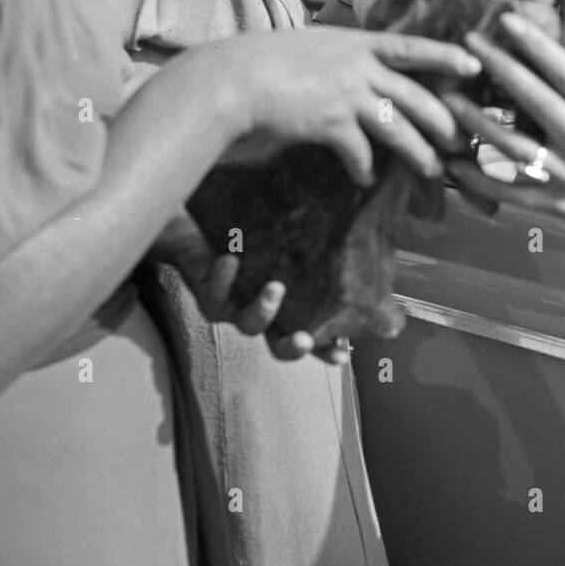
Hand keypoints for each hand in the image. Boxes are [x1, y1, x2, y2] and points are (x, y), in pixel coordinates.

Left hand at [149, 213, 347, 361]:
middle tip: (305, 338)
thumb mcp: (287, 233)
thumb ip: (320, 233)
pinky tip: (232, 259)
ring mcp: (234, 306)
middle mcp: (261, 313)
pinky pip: (214, 293)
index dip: (326, 349)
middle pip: (277, 346)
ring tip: (276, 288)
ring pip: (247, 325)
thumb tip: (367, 212)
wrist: (197, 228)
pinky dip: (224, 278)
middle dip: (292, 346)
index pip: (310, 333)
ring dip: (263, 310)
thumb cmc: (251, 231)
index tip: (342, 353)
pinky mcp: (208, 292)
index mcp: (285, 306)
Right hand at [227, 26, 480, 187]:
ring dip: (417, 153)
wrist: (234, 78)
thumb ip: (340, 57)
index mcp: (356, 42)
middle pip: (416, 95)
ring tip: (431, 170)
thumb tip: (358, 71)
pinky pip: (359, 152)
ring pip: (397, 128)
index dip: (445, 55)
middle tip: (460, 138)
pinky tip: (365, 179)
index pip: (411, 46)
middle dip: (443, 119)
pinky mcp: (331, 123)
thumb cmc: (264, 59)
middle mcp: (358, 67)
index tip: (473, 63)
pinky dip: (364, 168)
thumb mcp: (311, 46)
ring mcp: (346, 94)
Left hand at [440, 15, 564, 264]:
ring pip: (514, 146)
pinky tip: (453, 163)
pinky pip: (510, 192)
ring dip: (477, 121)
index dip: (536, 44)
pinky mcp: (557, 207)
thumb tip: (538, 69)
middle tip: (469, 43)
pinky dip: (478, 179)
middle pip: (536, 100)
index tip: (507, 20)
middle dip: (500, 67)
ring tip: (449, 99)